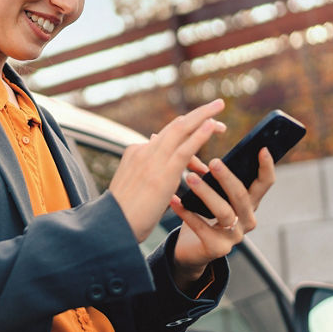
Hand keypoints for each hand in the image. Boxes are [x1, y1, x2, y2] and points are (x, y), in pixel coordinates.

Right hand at [108, 99, 226, 244]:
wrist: (112, 226)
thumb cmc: (123, 215)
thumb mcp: (133, 188)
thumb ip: (147, 176)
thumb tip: (162, 176)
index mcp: (135, 154)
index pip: (165, 136)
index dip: (186, 128)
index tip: (202, 126)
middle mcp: (142, 151)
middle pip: (174, 126)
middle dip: (197, 114)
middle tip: (217, 106)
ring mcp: (151, 160)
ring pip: (180, 130)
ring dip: (202, 116)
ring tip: (220, 110)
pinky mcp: (163, 173)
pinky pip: (185, 149)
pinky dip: (200, 134)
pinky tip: (212, 126)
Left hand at [167, 146, 276, 286]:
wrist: (190, 250)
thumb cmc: (201, 215)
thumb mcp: (211, 194)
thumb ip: (211, 175)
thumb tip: (193, 143)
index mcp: (249, 203)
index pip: (264, 184)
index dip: (266, 167)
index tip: (262, 148)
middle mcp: (247, 220)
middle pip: (242, 196)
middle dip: (228, 178)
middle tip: (213, 162)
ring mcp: (234, 237)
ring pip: (224, 212)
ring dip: (206, 193)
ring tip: (189, 177)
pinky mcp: (217, 249)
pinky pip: (201, 228)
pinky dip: (186, 212)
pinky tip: (173, 200)